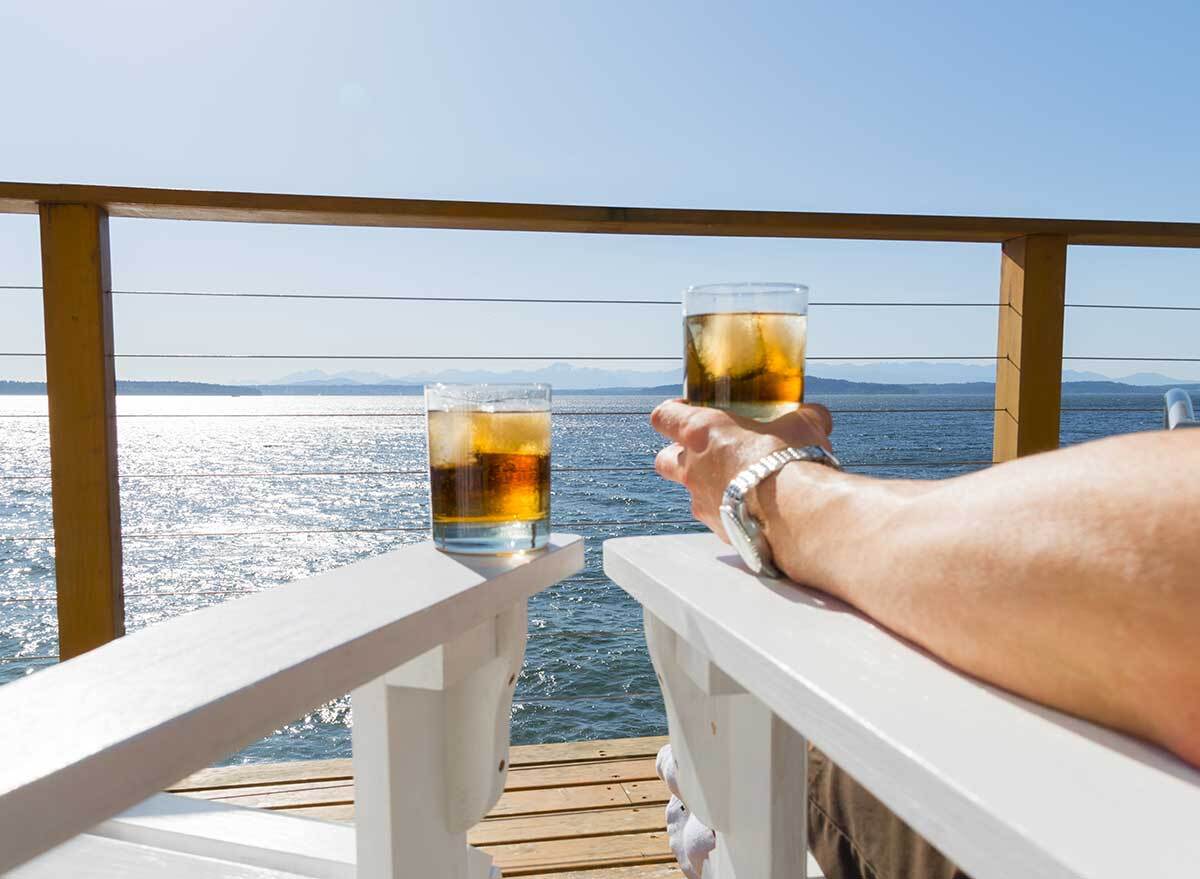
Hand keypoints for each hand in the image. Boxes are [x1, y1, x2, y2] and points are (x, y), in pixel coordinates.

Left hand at [651, 401, 833, 539]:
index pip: (664, 416)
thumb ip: (804, 416)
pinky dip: (730, 513)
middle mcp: (693, 468)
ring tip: (738, 483)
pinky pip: (717, 518)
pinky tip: (755, 510)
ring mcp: (702, 502)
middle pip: (664, 460)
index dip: (671, 413)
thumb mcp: (802, 425)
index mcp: (702, 432)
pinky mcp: (719, 529)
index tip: (686, 411)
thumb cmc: (789, 459)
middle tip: (704, 452)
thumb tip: (816, 414)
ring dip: (707, 487)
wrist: (795, 512)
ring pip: (690, 493)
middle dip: (677, 456)